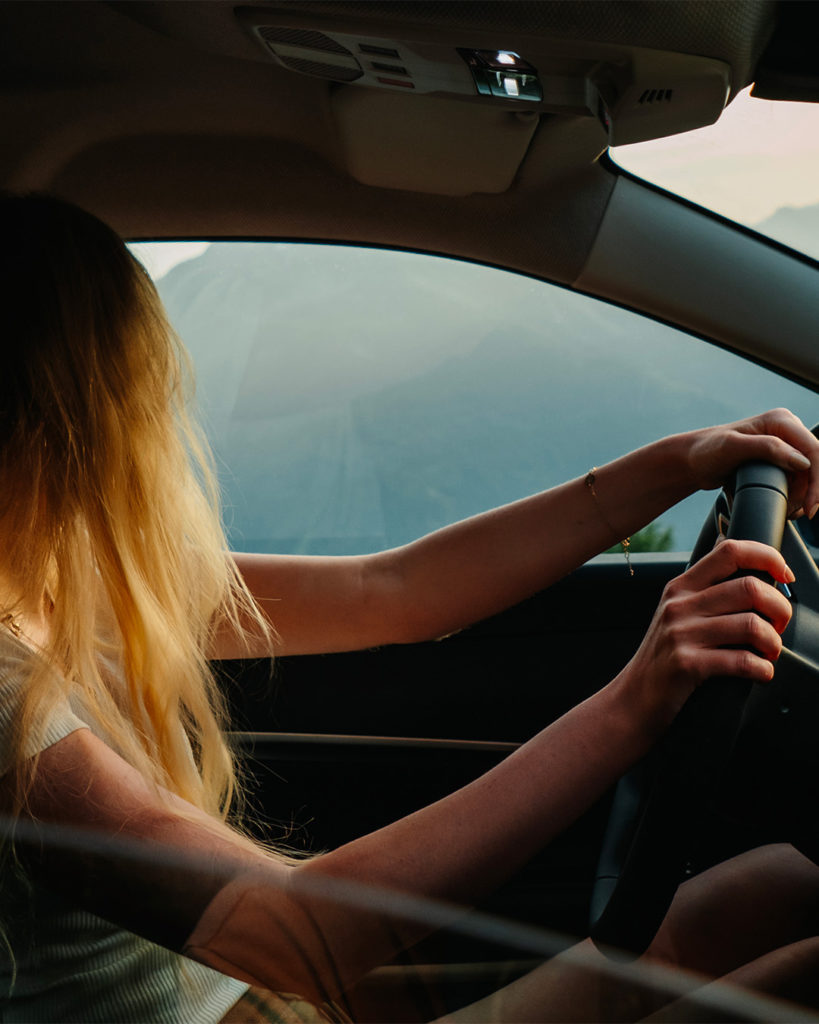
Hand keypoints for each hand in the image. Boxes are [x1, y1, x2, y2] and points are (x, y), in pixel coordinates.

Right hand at [620, 539, 793, 726]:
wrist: (634, 698)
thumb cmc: (663, 657)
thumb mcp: (676, 613)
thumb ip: (704, 587)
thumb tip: (735, 553)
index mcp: (681, 587)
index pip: (729, 551)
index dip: (767, 557)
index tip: (784, 576)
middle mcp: (679, 605)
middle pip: (749, 588)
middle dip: (780, 609)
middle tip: (779, 626)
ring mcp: (681, 634)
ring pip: (751, 624)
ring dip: (773, 643)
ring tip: (769, 653)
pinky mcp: (686, 664)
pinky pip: (742, 661)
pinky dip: (763, 669)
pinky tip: (761, 673)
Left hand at [684, 409, 818, 517]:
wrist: (692, 461)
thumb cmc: (707, 451)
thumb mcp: (734, 447)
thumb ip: (768, 448)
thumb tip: (803, 461)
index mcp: (780, 421)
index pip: (814, 450)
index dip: (818, 480)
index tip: (811, 505)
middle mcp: (786, 430)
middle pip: (815, 464)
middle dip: (811, 491)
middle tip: (801, 513)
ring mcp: (783, 446)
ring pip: (807, 474)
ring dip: (803, 495)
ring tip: (791, 512)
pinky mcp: (777, 460)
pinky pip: (796, 479)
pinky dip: (795, 495)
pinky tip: (787, 507)